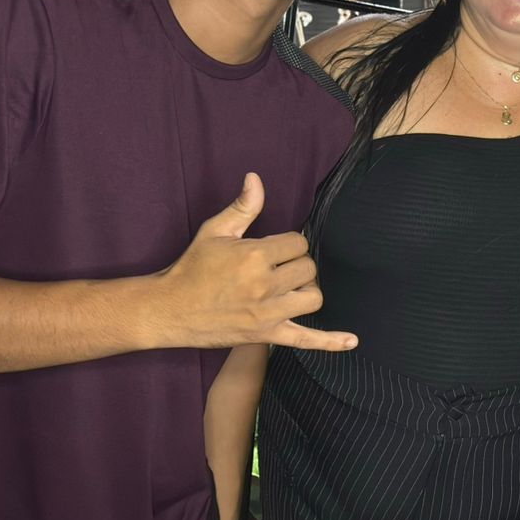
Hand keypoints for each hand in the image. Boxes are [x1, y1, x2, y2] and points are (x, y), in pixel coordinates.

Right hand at [150, 173, 357, 351]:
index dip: (288, 244)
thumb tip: (256, 178)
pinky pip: (305, 340)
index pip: (298, 243)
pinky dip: (330, 341)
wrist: (169, 309)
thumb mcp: (215, 231)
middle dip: (296, 265)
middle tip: (276, 268)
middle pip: (308, 268)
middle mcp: (264, 284)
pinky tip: (350, 340)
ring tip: (287, 288)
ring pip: (312, 297)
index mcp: (254, 255)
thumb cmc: (192, 268)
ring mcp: (267, 313)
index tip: (271, 250)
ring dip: (305, 290)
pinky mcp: (266, 335)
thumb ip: (243, 206)